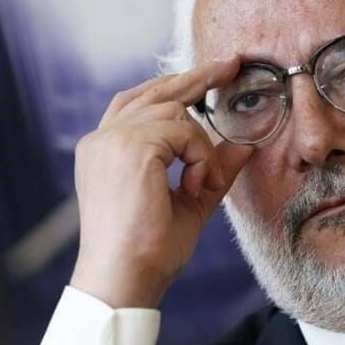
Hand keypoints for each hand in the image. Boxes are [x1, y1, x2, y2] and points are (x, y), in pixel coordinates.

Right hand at [69, 56, 252, 308]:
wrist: (124, 280)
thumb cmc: (147, 252)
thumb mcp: (189, 203)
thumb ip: (211, 170)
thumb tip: (243, 146)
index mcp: (104, 150)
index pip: (139, 102)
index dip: (174, 86)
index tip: (210, 73)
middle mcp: (102, 139)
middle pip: (155, 91)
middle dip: (196, 77)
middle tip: (232, 64)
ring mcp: (112, 140)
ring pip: (175, 113)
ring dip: (200, 147)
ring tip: (199, 184)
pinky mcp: (130, 148)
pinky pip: (183, 131)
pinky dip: (200, 157)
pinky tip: (194, 186)